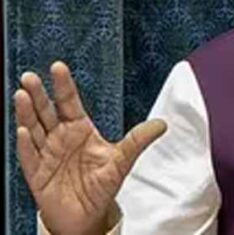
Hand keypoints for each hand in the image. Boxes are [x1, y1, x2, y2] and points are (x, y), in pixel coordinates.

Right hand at [14, 61, 166, 234]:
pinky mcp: (37, 174)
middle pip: (46, 111)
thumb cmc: (101, 185)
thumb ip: (137, 141)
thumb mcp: (122, 161)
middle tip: (30, 77)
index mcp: (79, 129)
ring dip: (27, 113)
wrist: (86, 215)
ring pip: (34, 129)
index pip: (69, 102)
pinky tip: (24, 131)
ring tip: (22, 95)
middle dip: (38, 95)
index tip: (58, 67)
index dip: (63, 85)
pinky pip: (30, 157)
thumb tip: (162, 124)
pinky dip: (27, 144)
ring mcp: (47, 154)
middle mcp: (60, 137)